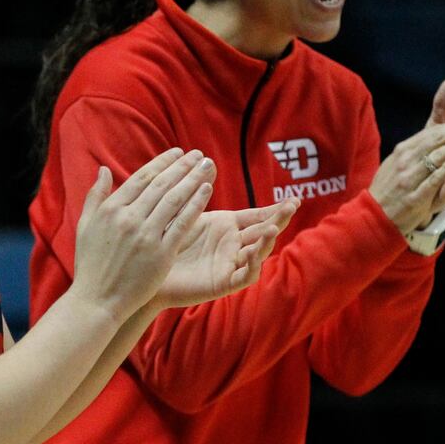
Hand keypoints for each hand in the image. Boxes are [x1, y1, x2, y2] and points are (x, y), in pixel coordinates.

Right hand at [69, 148, 216, 318]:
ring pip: (174, 200)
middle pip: (161, 185)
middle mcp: (128, 218)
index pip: (142, 178)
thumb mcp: (85, 226)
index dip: (162, 163)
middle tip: (199, 154)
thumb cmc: (91, 265)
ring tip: (207, 166)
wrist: (97, 300)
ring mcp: (146, 236)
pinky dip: (195, 205)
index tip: (177, 152)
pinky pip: (182, 224)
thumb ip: (95, 196)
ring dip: (193, 180)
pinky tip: (206, 191)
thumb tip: (103, 169)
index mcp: (111, 209)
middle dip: (182, 166)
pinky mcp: (161, 254)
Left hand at [153, 200, 298, 308]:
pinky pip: (244, 276)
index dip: (276, 210)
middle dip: (279, 219)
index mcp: (227, 226)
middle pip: (263, 232)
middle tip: (292, 207)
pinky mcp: (223, 282)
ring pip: (258, 253)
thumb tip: (208, 161)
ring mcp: (230, 263)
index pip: (258, 216)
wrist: (149, 270)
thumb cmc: (165, 240)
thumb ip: (198, 191)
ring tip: (273, 228)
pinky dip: (252, 265)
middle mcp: (233, 245)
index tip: (295, 200)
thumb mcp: (185, 212)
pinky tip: (255, 255)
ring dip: (267, 241)